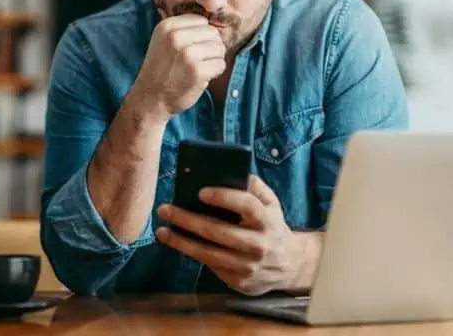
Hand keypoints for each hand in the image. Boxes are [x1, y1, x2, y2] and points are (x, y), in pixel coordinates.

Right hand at [133, 9, 225, 116]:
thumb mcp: (162, 41)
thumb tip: (209, 20)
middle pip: (212, 33)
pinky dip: (215, 72)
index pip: (201, 21)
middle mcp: (175, 37)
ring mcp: (187, 54)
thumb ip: (181, 28)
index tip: (192, 48)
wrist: (150, 98)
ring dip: (214, 59)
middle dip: (211, 46)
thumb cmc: (161, 69)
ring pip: (219, 48)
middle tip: (199, 60)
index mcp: (167, 27)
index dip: (202, 35)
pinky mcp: (197, 71)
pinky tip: (201, 77)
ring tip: (199, 68)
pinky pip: (220, 64)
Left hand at [155, 175, 304, 294]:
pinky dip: (192, 254)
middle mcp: (259, 244)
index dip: (223, 197)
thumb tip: (233, 171)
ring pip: (209, 254)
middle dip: (187, 220)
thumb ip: (255, 187)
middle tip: (165, 209)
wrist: (290, 265)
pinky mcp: (239, 281)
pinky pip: (211, 266)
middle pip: (218, 231)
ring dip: (181, 242)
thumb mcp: (271, 204)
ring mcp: (248, 266)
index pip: (246, 205)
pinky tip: (178, 243)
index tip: (200, 192)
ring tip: (162, 231)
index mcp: (267, 220)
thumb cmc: (272, 227)